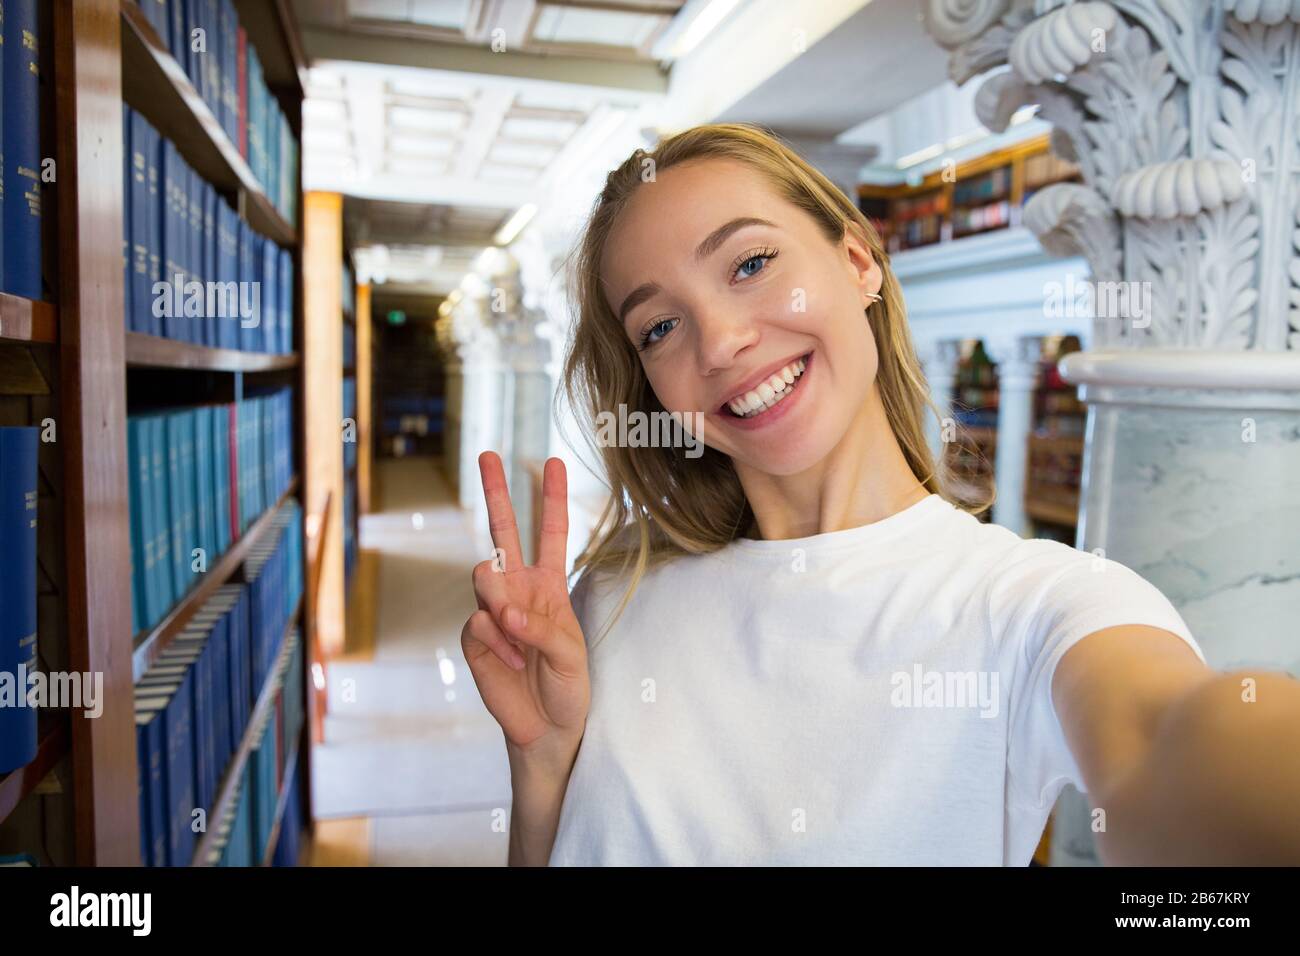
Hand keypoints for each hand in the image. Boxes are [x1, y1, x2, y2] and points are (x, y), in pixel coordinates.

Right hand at [462, 452, 589, 762]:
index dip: (551, 498)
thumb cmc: (567, 686)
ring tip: (516, 631)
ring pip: (485, 577)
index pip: (552, 533)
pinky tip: (510, 659)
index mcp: (549, 585)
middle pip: (504, 531)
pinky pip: (479, 622)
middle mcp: (518, 589)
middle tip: (487, 454)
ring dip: (502, 600)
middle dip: (495, 491)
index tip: (551, 461)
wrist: (546, 727)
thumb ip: (540, 625)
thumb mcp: (570, 653)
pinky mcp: (474, 636)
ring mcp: (492, 610)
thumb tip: (501, 611)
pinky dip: (498, 641)